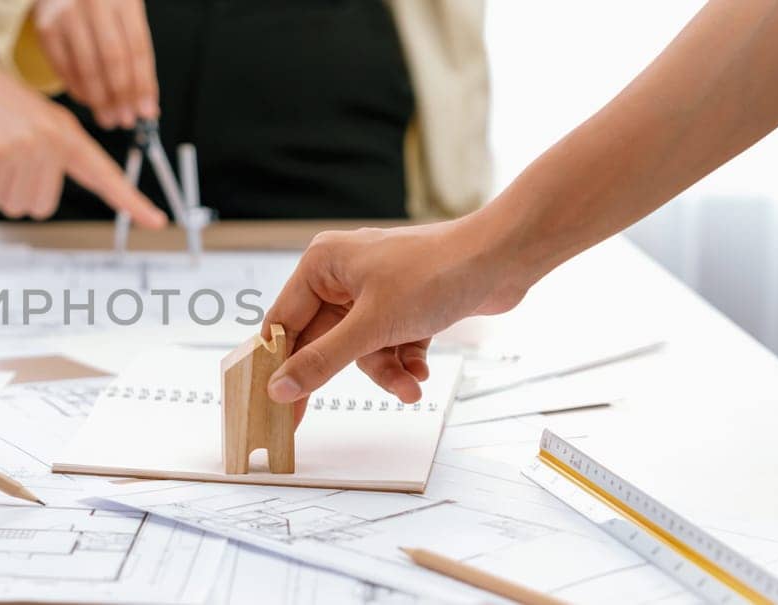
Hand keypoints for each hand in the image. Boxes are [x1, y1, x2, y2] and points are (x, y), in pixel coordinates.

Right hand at [0, 21, 165, 225]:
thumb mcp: (24, 122)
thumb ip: (44, 154)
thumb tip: (38, 198)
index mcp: (65, 132)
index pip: (104, 173)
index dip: (131, 201)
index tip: (157, 220)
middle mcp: (54, 140)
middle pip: (41, 206)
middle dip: (12, 191)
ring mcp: (30, 147)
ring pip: (13, 205)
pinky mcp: (1, 154)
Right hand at [32, 0, 158, 129]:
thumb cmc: (102, 5)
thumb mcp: (125, 16)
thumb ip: (135, 54)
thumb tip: (145, 104)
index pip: (138, 49)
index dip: (143, 85)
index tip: (146, 112)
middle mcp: (95, 3)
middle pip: (113, 59)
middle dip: (121, 96)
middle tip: (125, 120)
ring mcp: (67, 15)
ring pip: (87, 67)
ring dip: (100, 99)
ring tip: (109, 118)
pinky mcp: (46, 29)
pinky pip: (64, 68)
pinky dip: (78, 89)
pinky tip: (88, 101)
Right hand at [262, 219, 529, 405]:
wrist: (502, 258)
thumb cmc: (436, 273)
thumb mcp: (372, 326)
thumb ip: (322, 361)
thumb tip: (280, 388)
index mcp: (322, 265)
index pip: (284, 323)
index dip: (280, 365)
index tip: (275, 404)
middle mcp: (343, 274)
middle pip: (325, 340)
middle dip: (350, 371)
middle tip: (321, 415)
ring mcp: (376, 288)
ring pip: (361, 346)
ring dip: (386, 369)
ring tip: (410, 386)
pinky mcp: (404, 302)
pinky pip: (389, 341)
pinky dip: (404, 359)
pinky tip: (421, 369)